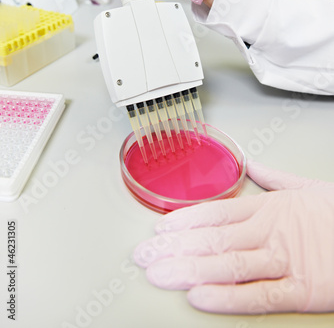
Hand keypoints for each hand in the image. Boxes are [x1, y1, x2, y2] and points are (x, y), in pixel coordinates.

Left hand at [133, 159, 333, 313]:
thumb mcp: (307, 187)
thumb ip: (274, 177)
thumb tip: (252, 164)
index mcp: (270, 208)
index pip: (217, 213)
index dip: (185, 222)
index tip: (159, 230)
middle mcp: (271, 232)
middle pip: (214, 239)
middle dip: (175, 248)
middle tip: (144, 257)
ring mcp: (285, 261)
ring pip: (228, 264)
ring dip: (189, 269)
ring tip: (159, 274)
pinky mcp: (302, 291)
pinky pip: (259, 295)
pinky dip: (227, 297)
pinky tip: (198, 297)